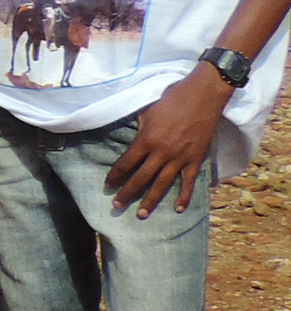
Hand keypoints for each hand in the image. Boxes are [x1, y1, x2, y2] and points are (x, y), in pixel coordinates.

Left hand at [106, 70, 224, 216]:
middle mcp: (161, 153)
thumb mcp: (146, 111)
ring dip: (151, 201)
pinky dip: (184, 197)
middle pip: (141, 178)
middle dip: (127, 193)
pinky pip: (189, 182)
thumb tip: (131, 139)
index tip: (107, 186)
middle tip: (116, 206)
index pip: (126, 164)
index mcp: (146, 140)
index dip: (115, 176)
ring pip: (162, 185)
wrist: (203, 95)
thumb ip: (139, 128)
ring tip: (141, 215)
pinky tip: (177, 209)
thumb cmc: (171, 99)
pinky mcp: (196, 159)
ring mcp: (180, 158)